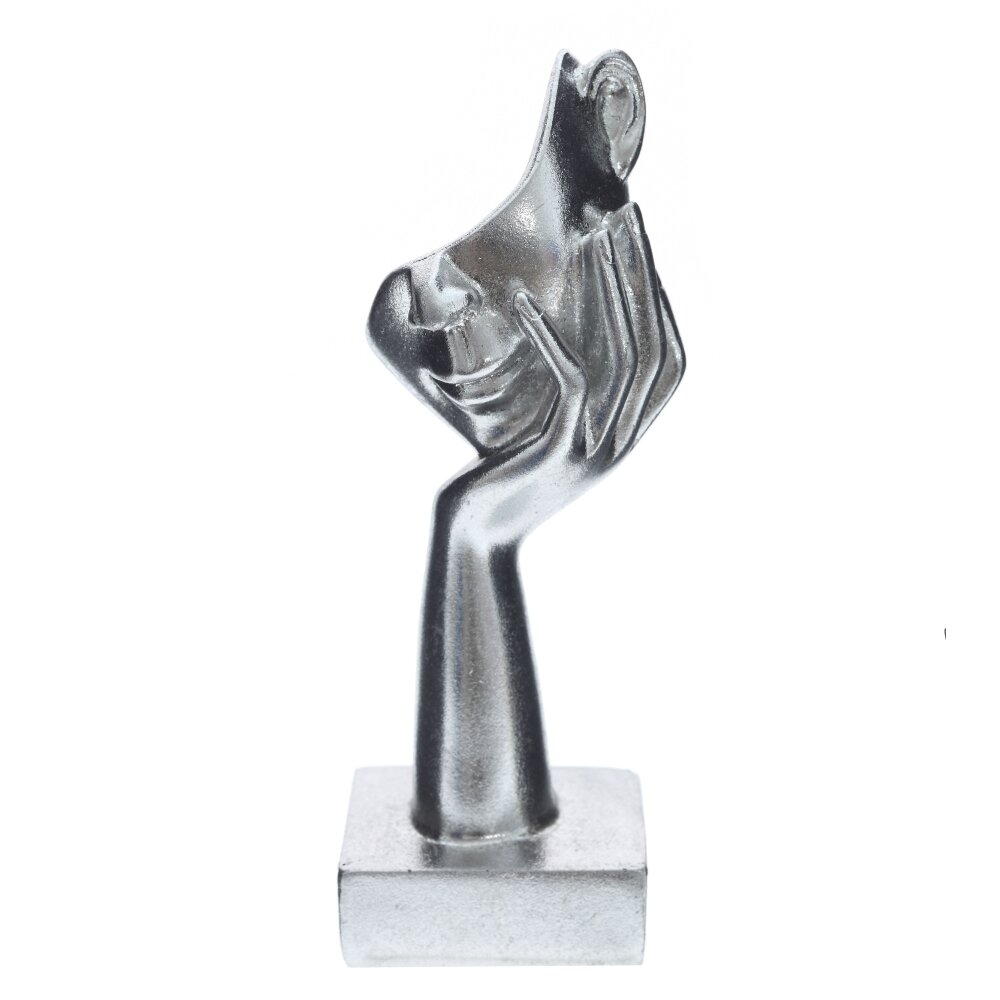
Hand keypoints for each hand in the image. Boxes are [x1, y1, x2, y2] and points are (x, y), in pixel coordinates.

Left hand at [438, 202, 683, 544]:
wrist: (478, 538)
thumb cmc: (503, 477)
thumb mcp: (547, 426)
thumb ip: (573, 388)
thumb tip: (569, 330)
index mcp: (629, 429)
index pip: (667, 355)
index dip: (658, 296)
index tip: (636, 239)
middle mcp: (626, 439)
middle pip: (652, 343)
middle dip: (640, 274)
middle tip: (622, 212)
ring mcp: (600, 450)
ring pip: (621, 356)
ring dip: (606, 289)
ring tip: (586, 235)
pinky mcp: (562, 456)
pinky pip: (571, 383)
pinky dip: (551, 337)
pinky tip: (525, 300)